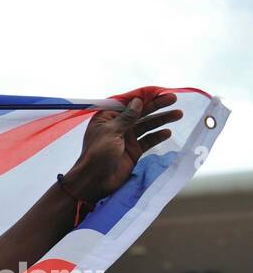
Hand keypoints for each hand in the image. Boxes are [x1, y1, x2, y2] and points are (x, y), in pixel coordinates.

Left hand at [64, 90, 181, 203]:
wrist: (94, 182)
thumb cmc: (98, 155)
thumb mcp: (111, 132)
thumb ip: (126, 117)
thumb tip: (137, 101)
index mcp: (107, 117)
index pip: (128, 102)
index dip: (144, 96)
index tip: (161, 90)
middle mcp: (117, 126)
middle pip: (140, 112)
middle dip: (157, 105)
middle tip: (173, 99)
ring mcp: (126, 138)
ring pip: (147, 125)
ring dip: (162, 119)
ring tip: (178, 114)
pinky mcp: (133, 151)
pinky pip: (148, 140)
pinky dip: (158, 136)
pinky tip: (167, 132)